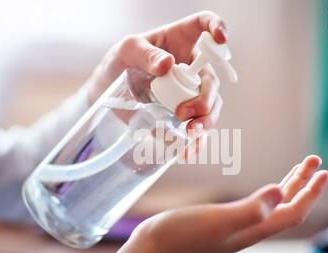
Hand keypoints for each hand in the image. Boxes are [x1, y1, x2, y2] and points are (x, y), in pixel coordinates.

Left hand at [85, 11, 226, 131]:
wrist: (107, 94)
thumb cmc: (119, 63)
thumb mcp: (126, 51)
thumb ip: (144, 54)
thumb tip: (167, 64)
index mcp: (181, 41)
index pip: (205, 26)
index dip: (217, 27)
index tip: (221, 38)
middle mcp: (192, 67)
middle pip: (212, 80)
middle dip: (205, 99)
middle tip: (185, 112)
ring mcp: (191, 93)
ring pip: (211, 107)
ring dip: (206, 122)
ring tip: (190, 133)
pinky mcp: (184, 116)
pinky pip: (198, 130)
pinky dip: (195, 142)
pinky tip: (186, 152)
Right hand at [101, 155, 327, 252]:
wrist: (153, 252)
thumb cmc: (181, 237)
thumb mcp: (218, 221)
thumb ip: (252, 210)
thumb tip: (281, 193)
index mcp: (253, 230)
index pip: (293, 212)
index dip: (311, 193)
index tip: (323, 171)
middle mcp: (249, 230)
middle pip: (286, 207)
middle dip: (304, 184)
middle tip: (314, 161)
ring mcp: (236, 227)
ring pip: (272, 206)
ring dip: (288, 186)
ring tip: (298, 169)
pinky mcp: (222, 223)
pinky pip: (255, 206)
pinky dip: (267, 193)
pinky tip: (264, 188)